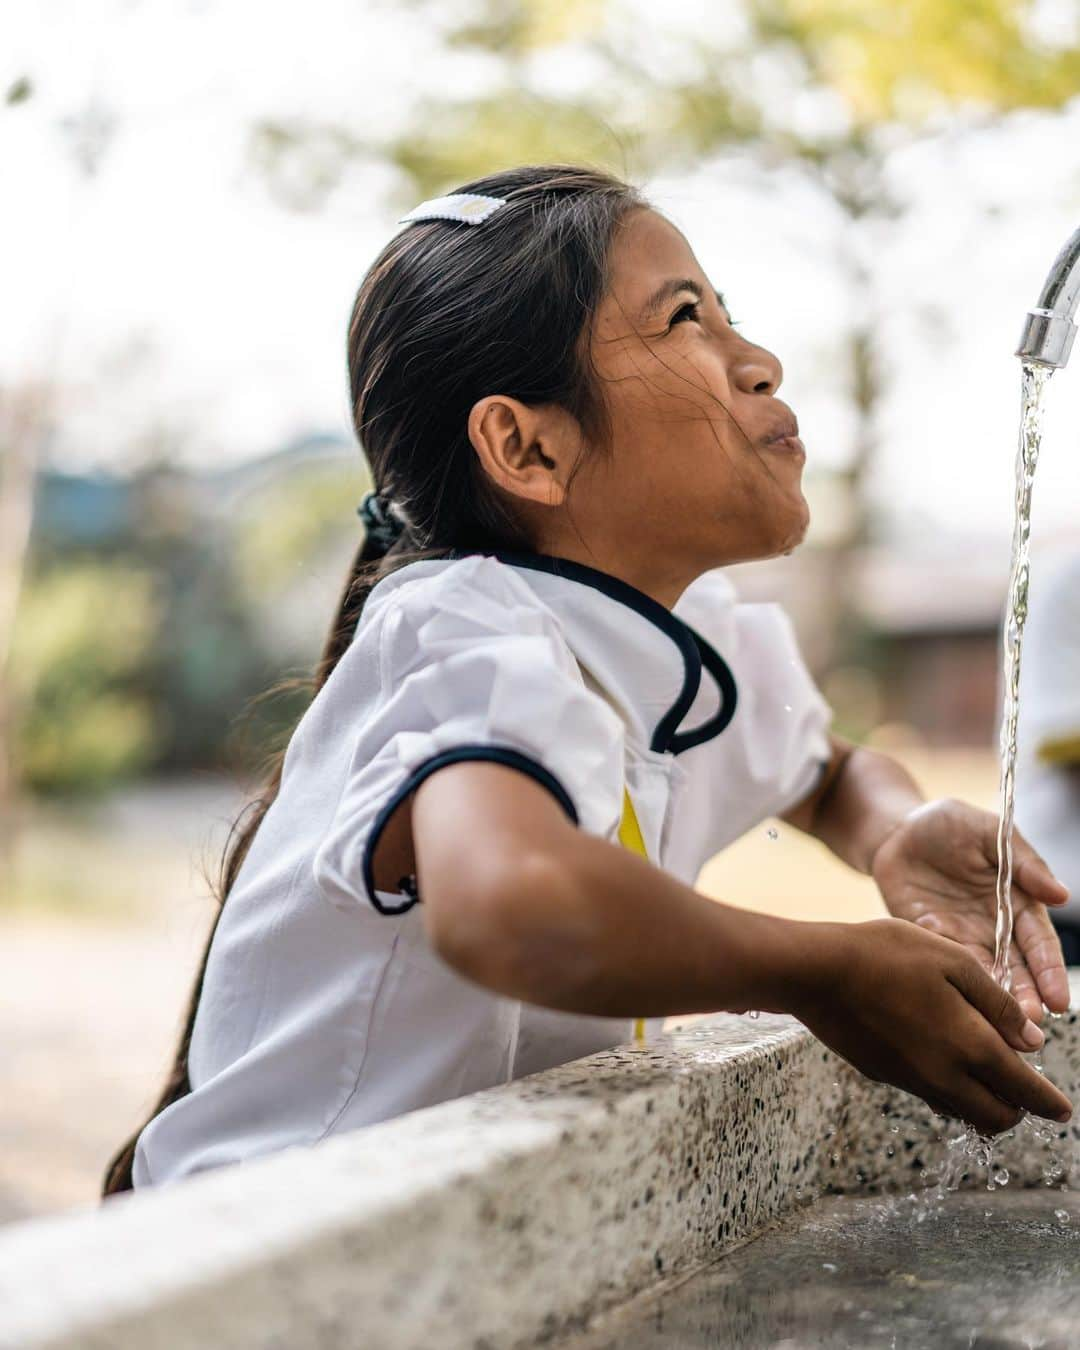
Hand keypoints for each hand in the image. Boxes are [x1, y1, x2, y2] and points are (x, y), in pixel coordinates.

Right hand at [793, 917, 1072, 1135]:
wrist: (815, 971)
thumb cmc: (885, 954)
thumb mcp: (951, 960)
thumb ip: (995, 1002)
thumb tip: (1029, 1039)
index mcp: (970, 1044)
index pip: (1023, 1091)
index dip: (1049, 1103)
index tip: (1063, 1111)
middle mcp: (944, 1074)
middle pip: (995, 1118)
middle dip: (1017, 1111)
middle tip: (1024, 1091)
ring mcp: (911, 1079)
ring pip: (962, 1111)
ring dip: (983, 1102)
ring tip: (985, 1073)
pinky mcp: (885, 1074)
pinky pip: (930, 1095)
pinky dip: (949, 1090)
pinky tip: (942, 1057)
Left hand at [868, 797, 1070, 1023]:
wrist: (895, 829)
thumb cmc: (950, 824)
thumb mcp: (991, 833)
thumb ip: (1025, 864)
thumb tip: (1062, 896)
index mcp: (1016, 901)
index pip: (1038, 942)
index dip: (1048, 970)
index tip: (1058, 1000)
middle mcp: (993, 926)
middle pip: (1015, 968)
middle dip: (1026, 997)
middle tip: (1032, 1025)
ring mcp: (961, 935)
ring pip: (982, 975)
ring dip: (994, 1001)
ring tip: (1003, 1028)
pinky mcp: (927, 937)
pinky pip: (943, 963)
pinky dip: (955, 983)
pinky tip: (962, 1006)